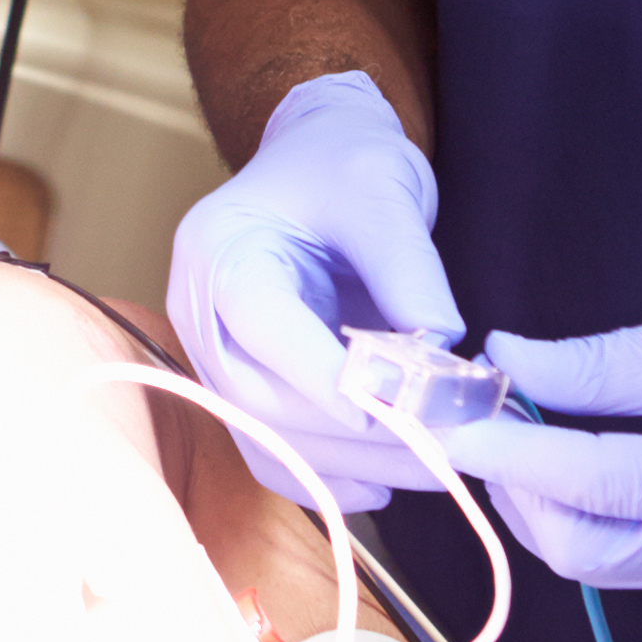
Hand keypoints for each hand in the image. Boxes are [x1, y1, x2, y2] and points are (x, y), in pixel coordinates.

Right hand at [165, 71, 473, 511]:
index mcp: (218, 249)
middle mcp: (200, 311)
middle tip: (440, 447)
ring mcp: (217, 356)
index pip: (260, 324)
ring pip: (268, 440)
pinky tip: (386, 480)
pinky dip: (328, 476)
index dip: (324, 377)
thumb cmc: (343, 161)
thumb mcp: (383, 190)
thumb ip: (408, 267)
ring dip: (352, 467)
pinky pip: (275, 452)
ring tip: (436, 467)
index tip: (399, 410)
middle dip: (352, 436)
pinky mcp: (247, 387)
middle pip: (259, 399)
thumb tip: (441, 347)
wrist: (320, 160)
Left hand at [442, 248, 641, 590]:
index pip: (581, 491)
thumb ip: (591, 368)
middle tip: (486, 427)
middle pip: (581, 553)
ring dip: (550, 505)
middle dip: (520, 493)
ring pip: (604, 559)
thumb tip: (505, 366)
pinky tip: (572, 459)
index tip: (448, 421)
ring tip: (521, 436)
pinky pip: (638, 548)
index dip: (505, 455)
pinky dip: (591, 510)